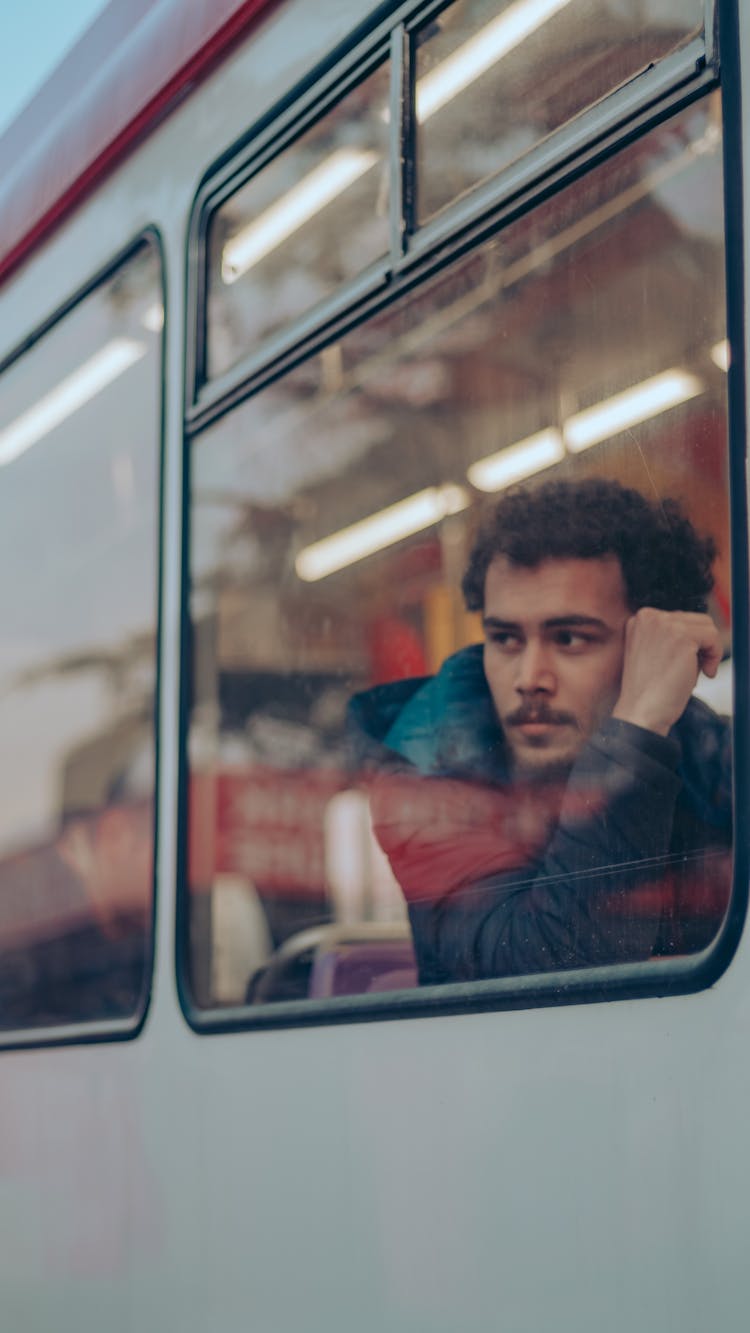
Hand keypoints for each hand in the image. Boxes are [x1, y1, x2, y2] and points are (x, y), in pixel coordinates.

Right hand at [612, 607, 722, 735]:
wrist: (641, 711)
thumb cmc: (649, 690)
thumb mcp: (654, 653)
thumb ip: (671, 636)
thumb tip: (703, 630)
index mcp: (640, 619)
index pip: (679, 619)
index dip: (689, 643)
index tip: (686, 663)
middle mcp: (649, 617)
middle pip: (694, 619)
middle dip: (699, 645)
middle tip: (694, 670)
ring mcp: (665, 624)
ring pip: (706, 626)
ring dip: (708, 650)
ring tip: (700, 671)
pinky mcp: (681, 636)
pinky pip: (713, 636)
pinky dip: (715, 655)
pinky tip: (705, 673)